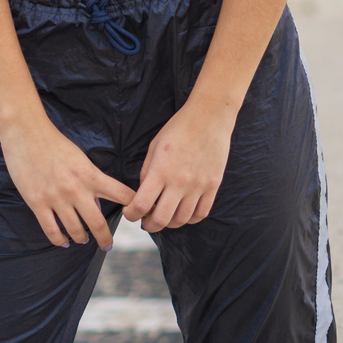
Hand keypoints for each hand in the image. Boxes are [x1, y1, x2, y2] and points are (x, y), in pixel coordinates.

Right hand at [0, 117, 132, 249]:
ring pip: (75, 230)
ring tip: (83, 240)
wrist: (26, 133)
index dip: (133, 207)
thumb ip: (90, 179)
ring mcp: (56, 198)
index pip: (121, 195)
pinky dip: (59, 240)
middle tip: (108, 244)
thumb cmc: (55, 143)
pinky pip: (51, 230)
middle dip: (105, 238)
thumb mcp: (80, 158)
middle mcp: (76, 189)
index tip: (136, 215)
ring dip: (81, 238)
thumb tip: (96, 202)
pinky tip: (63, 241)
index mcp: (91, 175)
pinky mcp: (37, 203)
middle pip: (98, 223)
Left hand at [123, 105, 233, 232]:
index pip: (141, 205)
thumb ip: (148, 173)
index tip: (129, 212)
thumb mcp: (154, 147)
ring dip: (169, 223)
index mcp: (160, 171)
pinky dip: (189, 219)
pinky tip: (183, 213)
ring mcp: (198, 186)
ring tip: (164, 216)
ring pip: (181, 220)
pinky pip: (201, 213)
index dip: (131, 214)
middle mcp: (179, 182)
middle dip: (149, 225)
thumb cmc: (178, 129)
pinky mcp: (213, 186)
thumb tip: (143, 194)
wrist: (209, 118)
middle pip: (161, 220)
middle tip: (146, 221)